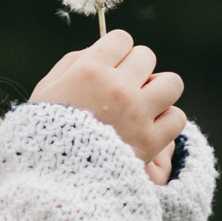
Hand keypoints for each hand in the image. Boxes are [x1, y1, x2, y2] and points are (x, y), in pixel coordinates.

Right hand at [31, 30, 186, 170]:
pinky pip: (177, 118)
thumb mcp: (46, 90)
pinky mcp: (151, 142)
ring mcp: (138, 115)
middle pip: (147, 57)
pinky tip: (149, 128)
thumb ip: (73, 63)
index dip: (116, 51)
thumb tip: (101, 49)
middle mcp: (117, 89)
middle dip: (136, 69)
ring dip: (159, 91)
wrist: (54, 181)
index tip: (110, 67)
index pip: (122, 39)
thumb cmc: (44, 132)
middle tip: (124, 89)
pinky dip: (166, 122)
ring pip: (171, 83)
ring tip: (144, 105)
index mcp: (90, 72)